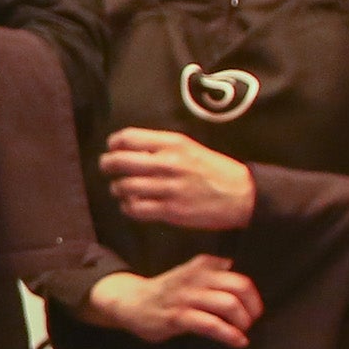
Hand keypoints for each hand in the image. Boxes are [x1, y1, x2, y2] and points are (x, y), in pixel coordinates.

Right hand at [81, 256, 261, 348]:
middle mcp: (197, 278)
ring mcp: (187, 297)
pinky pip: (211, 324)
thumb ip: (213, 270)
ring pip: (228, 304)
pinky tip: (238, 341)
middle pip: (240, 287)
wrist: (132, 301)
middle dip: (253, 307)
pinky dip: (229, 334)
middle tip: (251, 321)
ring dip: (243, 321)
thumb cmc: (167, 291)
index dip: (253, 295)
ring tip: (243, 331)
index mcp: (203, 266)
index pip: (240, 276)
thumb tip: (237, 269)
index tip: (253, 309)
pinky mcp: (178, 316)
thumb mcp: (190, 273)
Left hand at [102, 128, 255, 229]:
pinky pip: (136, 209)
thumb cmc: (214, 170)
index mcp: (172, 144)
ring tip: (120, 189)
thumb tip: (129, 148)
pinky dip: (128, 207)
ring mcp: (168, 188)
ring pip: (124, 186)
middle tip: (106, 168)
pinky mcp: (171, 210)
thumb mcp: (190, 147)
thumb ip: (161, 146)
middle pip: (119, 162)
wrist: (242, 195)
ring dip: (117, 188)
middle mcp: (168, 163)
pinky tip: (132, 204)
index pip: (128, 138)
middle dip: (107, 165)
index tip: (112, 148)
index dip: (114, 144)